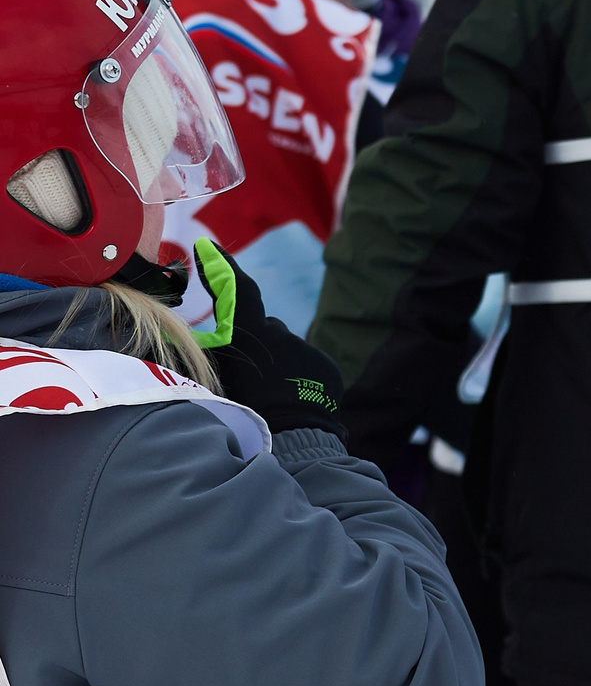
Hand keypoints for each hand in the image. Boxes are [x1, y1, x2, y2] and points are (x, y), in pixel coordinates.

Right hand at [190, 239, 344, 439]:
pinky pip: (304, 365)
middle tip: (245, 375)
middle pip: (258, 330)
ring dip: (273, 365)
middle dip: (250, 345)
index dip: (218, 266)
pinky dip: (294, 377)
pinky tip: (287, 399)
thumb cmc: (245, 409)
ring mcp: (306, 348)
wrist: (295, 438)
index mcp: (250, 332)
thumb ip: (197, 352)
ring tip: (266, 395)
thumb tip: (171, 333)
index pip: (234, 288)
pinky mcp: (325, 365)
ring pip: (282, 350)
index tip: (206, 247)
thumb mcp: (212, 378)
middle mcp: (280, 333)